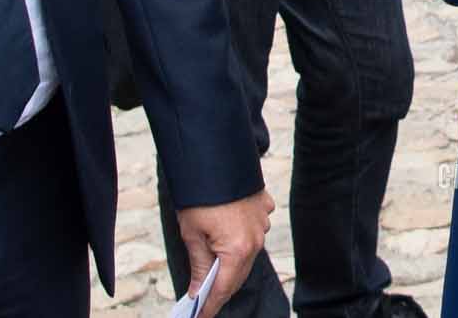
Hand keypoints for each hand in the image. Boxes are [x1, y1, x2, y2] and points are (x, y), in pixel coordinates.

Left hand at [176, 189, 273, 316]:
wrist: (216, 155)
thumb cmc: (201, 195)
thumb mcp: (193, 234)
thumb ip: (199, 266)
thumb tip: (197, 291)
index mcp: (238, 250)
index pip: (223, 289)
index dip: (209, 306)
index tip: (199, 316)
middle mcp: (256, 239)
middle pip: (238, 275)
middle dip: (220, 288)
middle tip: (202, 299)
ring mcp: (263, 223)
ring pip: (248, 254)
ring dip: (231, 264)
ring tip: (212, 271)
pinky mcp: (264, 208)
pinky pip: (255, 231)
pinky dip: (242, 239)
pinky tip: (227, 238)